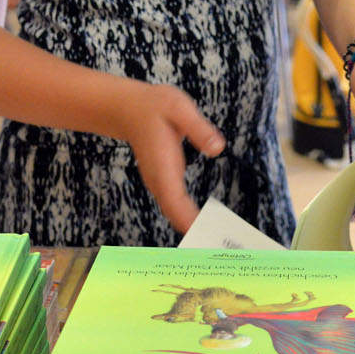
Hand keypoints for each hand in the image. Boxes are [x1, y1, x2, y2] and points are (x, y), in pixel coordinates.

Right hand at [112, 81, 225, 235]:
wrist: (129, 109)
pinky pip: (176, 205)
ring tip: (220, 241)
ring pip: (175, 213)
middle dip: (198, 232)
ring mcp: (160, 182)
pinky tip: (206, 223)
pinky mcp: (164, 181)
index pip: (175, 201)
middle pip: (176, 215)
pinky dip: (190, 217)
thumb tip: (217, 148)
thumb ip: (198, 128)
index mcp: (164, 166)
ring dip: (195, 228)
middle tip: (225, 247)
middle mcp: (160, 180)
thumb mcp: (179, 107)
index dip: (190, 221)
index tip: (209, 238)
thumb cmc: (155, 106)